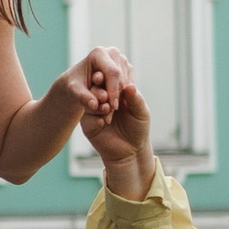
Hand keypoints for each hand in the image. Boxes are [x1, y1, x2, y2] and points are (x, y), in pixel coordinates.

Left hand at [47, 43, 131, 130]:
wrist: (78, 82)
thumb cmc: (74, 84)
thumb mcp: (74, 91)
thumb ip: (83, 97)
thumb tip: (94, 105)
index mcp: (99, 53)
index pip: (112, 73)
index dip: (113, 90)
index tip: (112, 107)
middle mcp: (112, 52)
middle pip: (121, 78)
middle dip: (116, 96)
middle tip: (109, 111)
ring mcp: (121, 59)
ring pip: (127, 83)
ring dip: (120, 98)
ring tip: (108, 108)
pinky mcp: (126, 68)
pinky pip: (129, 85)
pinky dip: (123, 96)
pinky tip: (112, 103)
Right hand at [83, 64, 156, 202]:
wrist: (131, 152)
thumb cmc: (138, 130)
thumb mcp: (141, 113)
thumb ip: (135, 99)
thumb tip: (130, 85)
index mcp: (116, 94)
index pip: (111, 82)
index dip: (111, 79)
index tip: (110, 77)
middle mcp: (103, 100)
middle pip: (97, 88)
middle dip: (100, 88)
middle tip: (106, 93)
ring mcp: (94, 112)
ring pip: (90, 101)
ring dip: (97, 102)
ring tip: (107, 108)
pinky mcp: (88, 125)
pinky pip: (88, 117)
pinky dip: (95, 117)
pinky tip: (103, 122)